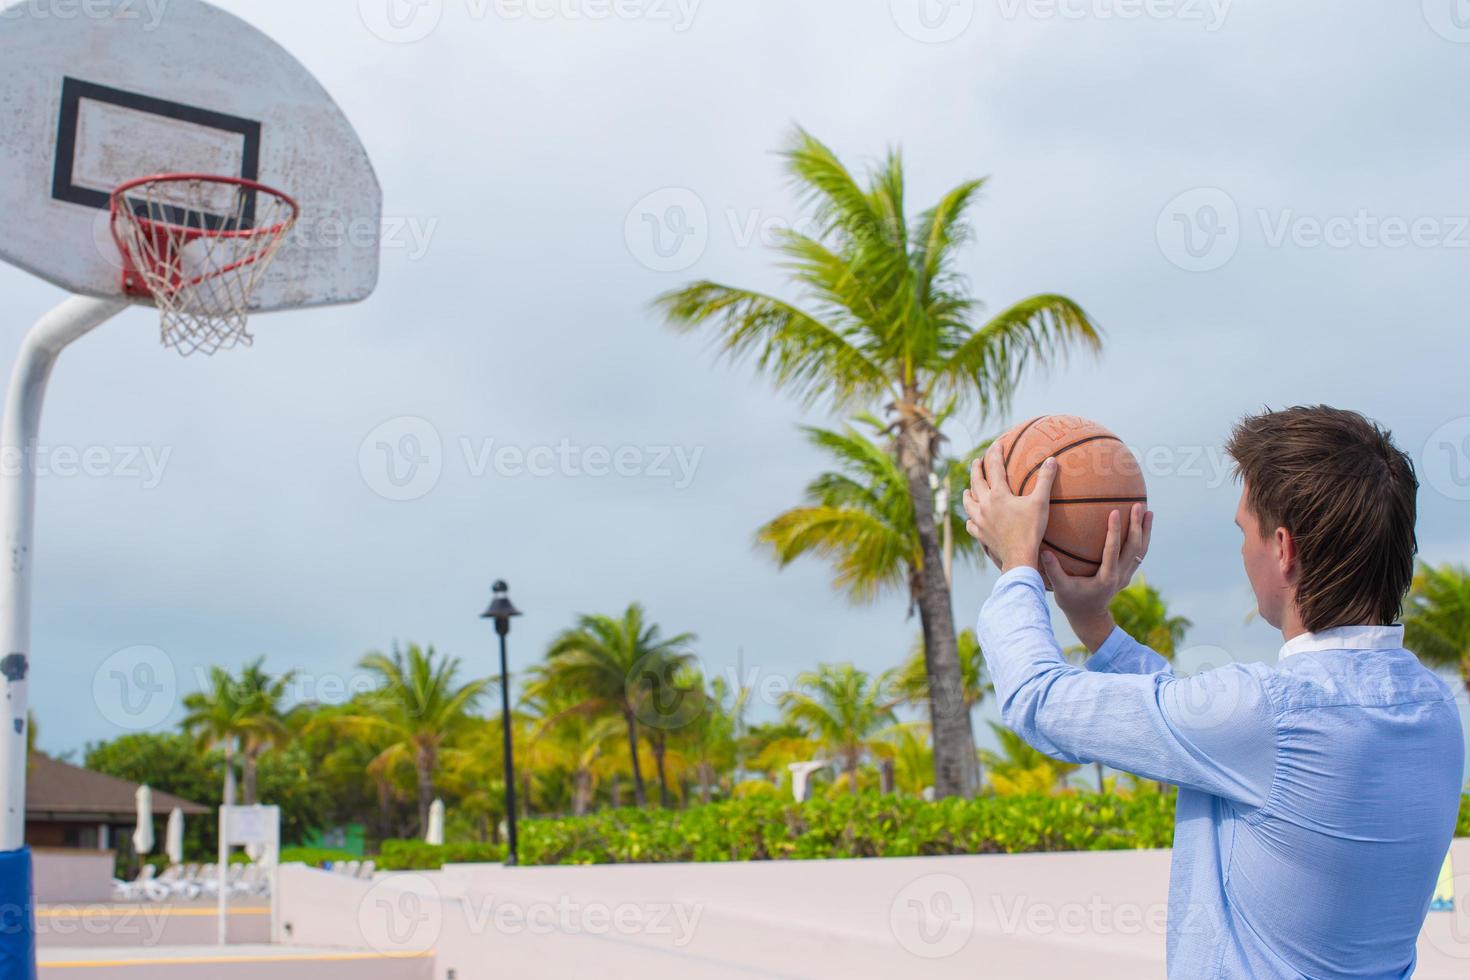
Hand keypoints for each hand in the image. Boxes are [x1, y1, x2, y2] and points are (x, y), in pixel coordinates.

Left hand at [962, 442, 1057, 575]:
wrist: (1019, 556)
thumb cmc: (1031, 529)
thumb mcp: (1040, 502)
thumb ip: (1045, 480)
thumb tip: (1052, 459)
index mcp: (998, 494)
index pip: (994, 467)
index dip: (995, 453)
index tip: (996, 444)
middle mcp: (984, 504)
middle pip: (976, 481)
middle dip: (976, 469)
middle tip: (977, 461)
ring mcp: (979, 520)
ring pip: (968, 502)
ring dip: (968, 493)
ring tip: (968, 489)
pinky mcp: (980, 534)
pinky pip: (970, 524)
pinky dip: (970, 519)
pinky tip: (972, 519)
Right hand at [1041, 503, 1153, 652]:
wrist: (1090, 618)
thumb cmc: (1073, 603)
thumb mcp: (1061, 589)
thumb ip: (1053, 571)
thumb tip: (1043, 551)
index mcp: (1106, 578)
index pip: (1112, 550)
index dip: (1115, 531)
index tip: (1114, 512)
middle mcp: (1120, 576)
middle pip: (1133, 548)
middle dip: (1136, 525)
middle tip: (1136, 505)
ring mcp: (1126, 575)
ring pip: (1141, 550)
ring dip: (1145, 530)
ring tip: (1148, 511)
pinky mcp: (1126, 573)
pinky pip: (1138, 553)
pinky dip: (1142, 538)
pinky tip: (1141, 524)